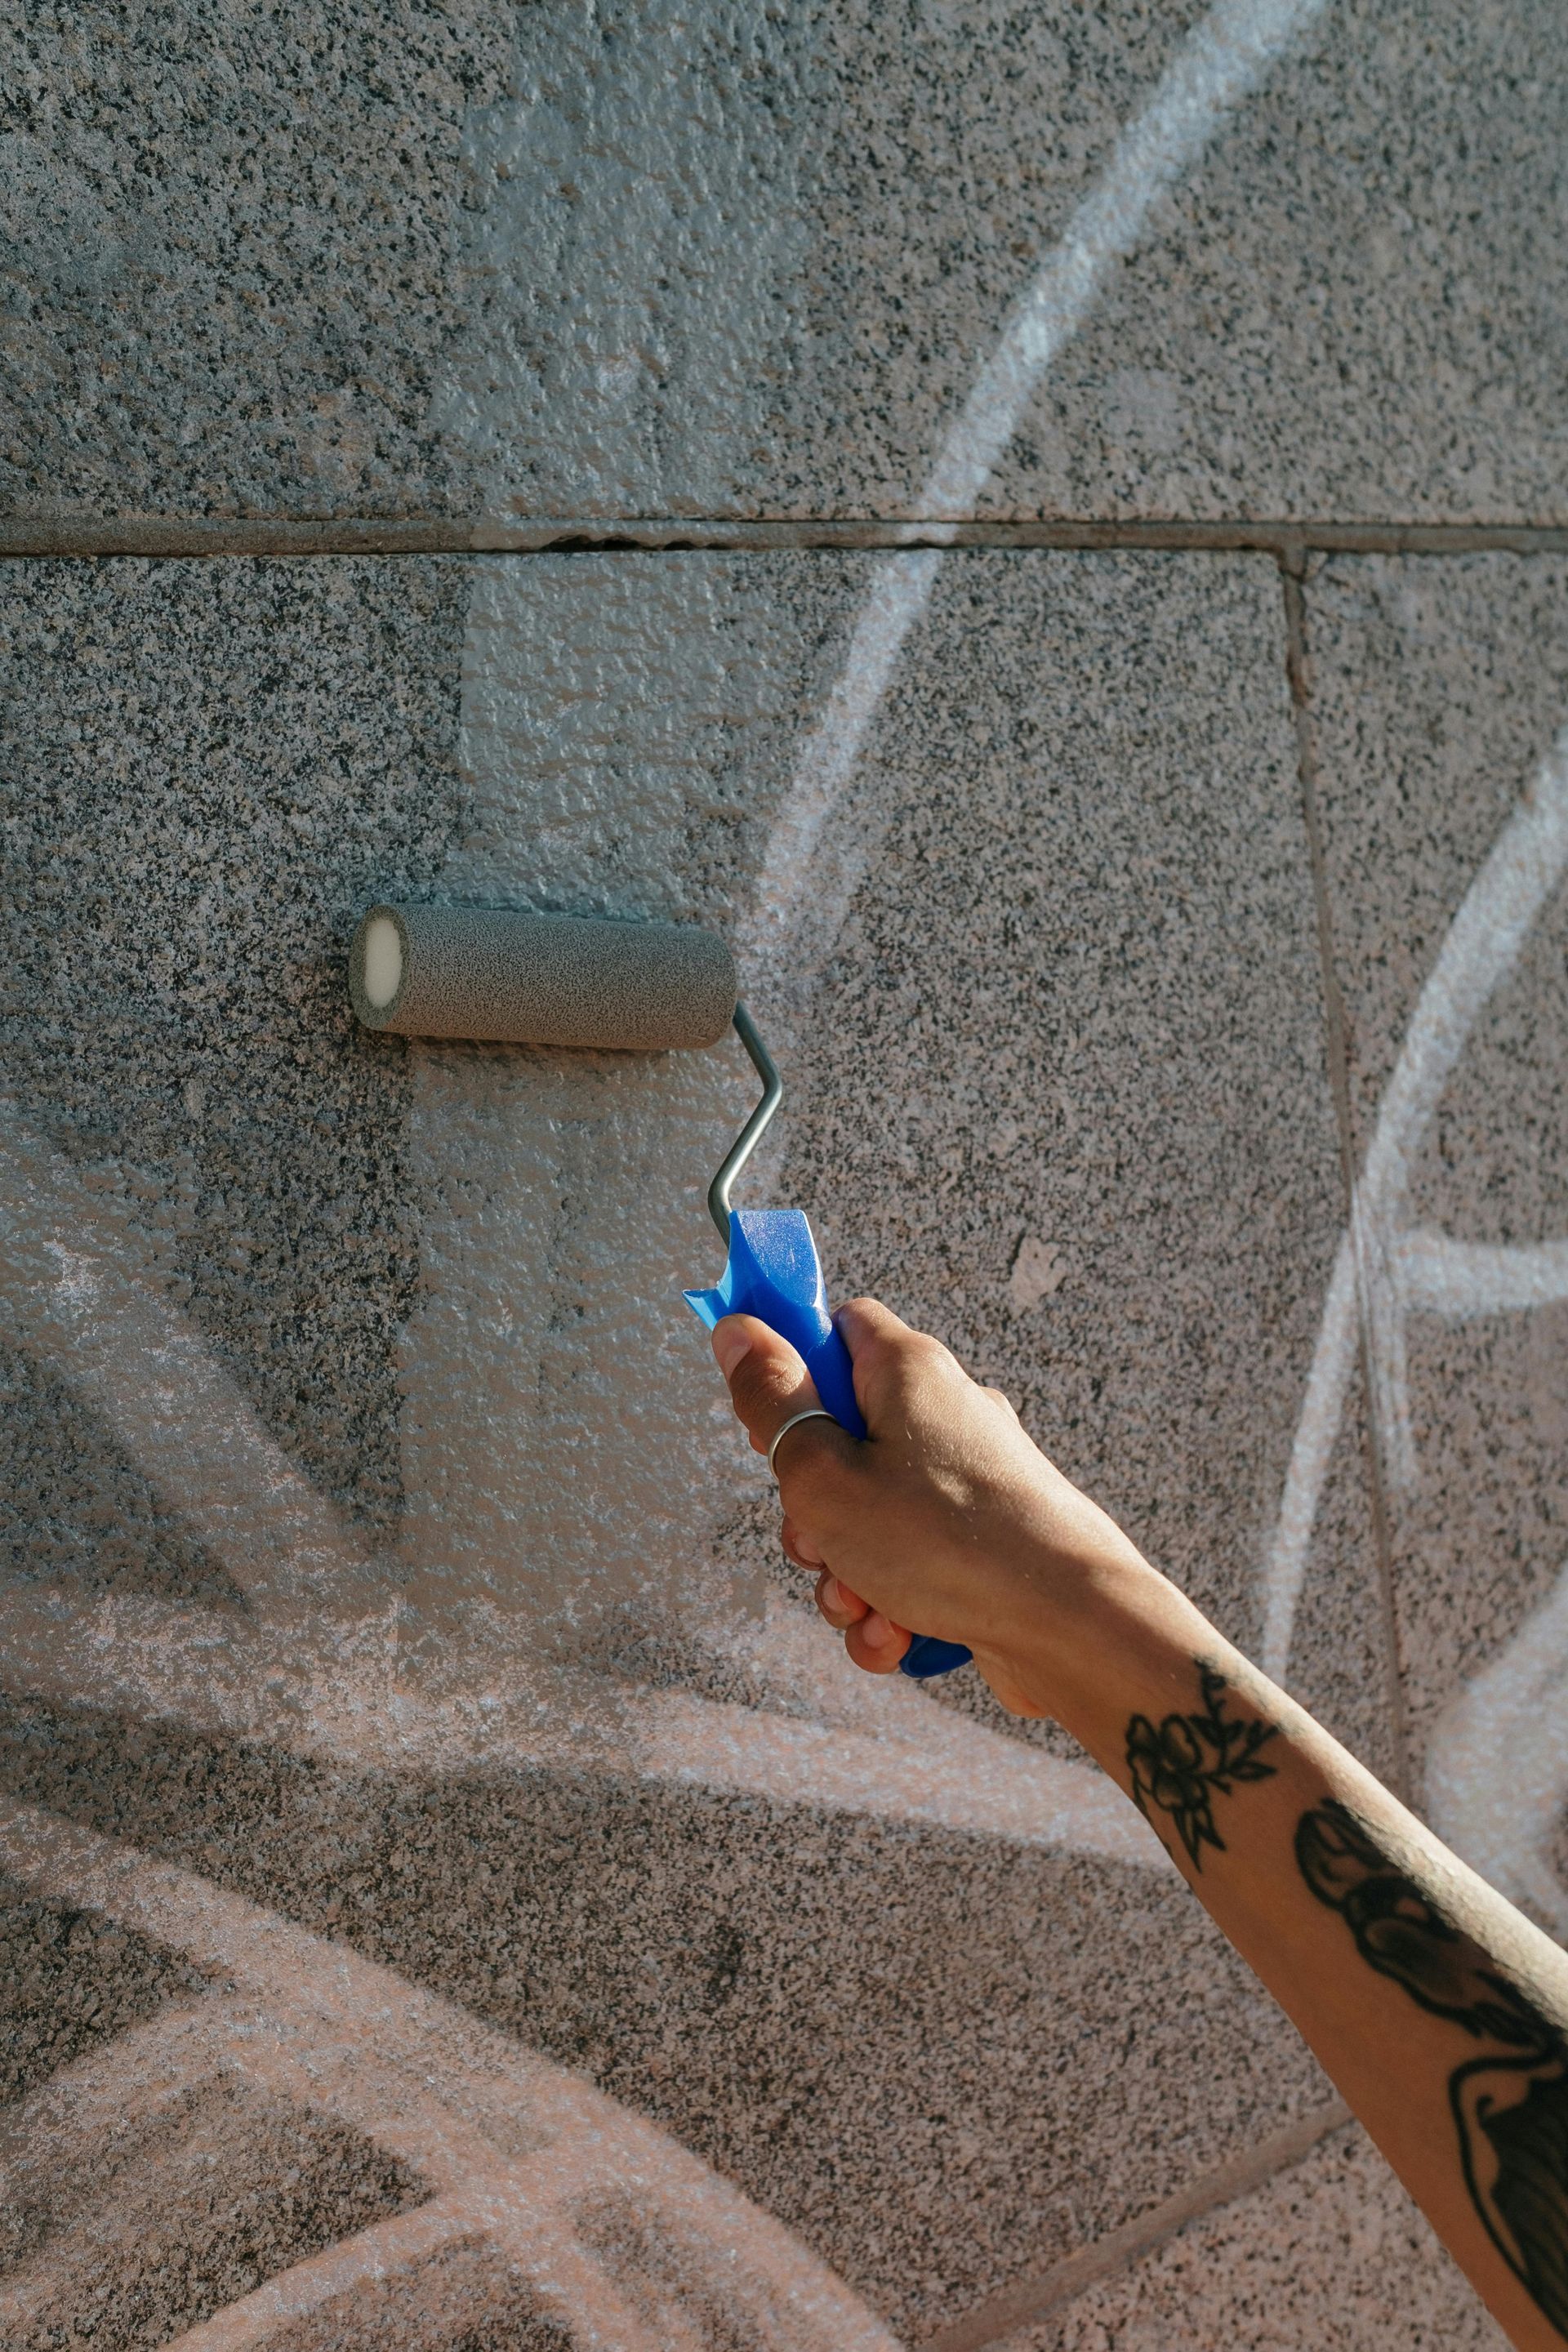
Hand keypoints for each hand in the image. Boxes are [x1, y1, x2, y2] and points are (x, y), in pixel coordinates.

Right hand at [709, 1296, 1149, 1716]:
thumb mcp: (826, 1473)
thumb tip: (739, 1332)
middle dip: (812, 1509)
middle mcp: (945, 1417)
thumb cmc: (953, 1543)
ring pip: (869, 1519)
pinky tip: (900, 1634)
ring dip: (848, 1572)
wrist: (1071, 1628)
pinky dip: (893, 1605)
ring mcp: (968, 1484)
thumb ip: (772, 1403)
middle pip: (841, 1441)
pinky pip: (912, 1567)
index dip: (788, 1363)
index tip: (761, 1414)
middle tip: (820, 1538)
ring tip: (867, 1603)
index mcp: (908, 1373)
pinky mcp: (983, 1546)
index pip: (835, 1326)